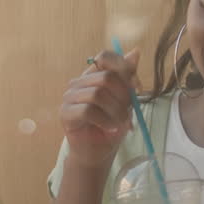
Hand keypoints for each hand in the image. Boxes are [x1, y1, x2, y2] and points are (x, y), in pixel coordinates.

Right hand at [60, 48, 139, 169]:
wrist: (99, 152)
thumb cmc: (112, 125)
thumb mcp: (127, 100)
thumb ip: (128, 77)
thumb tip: (136, 51)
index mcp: (94, 74)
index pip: (105, 56)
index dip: (124, 70)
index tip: (137, 88)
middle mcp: (80, 81)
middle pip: (106, 77)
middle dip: (123, 97)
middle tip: (127, 113)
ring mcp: (70, 96)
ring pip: (97, 94)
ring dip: (115, 111)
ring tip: (119, 124)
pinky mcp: (65, 113)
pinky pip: (88, 110)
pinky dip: (104, 120)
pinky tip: (109, 128)